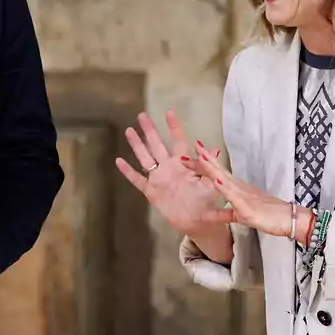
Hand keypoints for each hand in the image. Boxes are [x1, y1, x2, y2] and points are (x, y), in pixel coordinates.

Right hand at [115, 110, 225, 233]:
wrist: (197, 222)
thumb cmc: (207, 203)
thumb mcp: (212, 185)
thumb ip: (210, 169)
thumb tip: (215, 149)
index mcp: (184, 164)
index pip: (178, 141)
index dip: (174, 127)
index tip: (169, 112)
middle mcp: (169, 167)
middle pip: (157, 145)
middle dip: (149, 130)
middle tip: (142, 115)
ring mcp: (159, 178)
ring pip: (145, 158)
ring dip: (137, 145)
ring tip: (129, 131)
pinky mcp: (151, 191)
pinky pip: (138, 180)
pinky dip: (128, 171)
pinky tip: (119, 161)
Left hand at [189, 144, 315, 241]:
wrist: (289, 220)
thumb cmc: (270, 215)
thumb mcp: (245, 213)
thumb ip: (233, 210)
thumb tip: (223, 211)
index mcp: (237, 189)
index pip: (217, 173)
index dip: (204, 164)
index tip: (191, 155)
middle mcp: (239, 188)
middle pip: (218, 171)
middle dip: (203, 159)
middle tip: (192, 146)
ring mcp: (243, 196)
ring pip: (224, 179)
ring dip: (212, 167)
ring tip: (200, 155)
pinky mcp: (246, 207)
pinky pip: (233, 196)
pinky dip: (224, 187)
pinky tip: (216, 179)